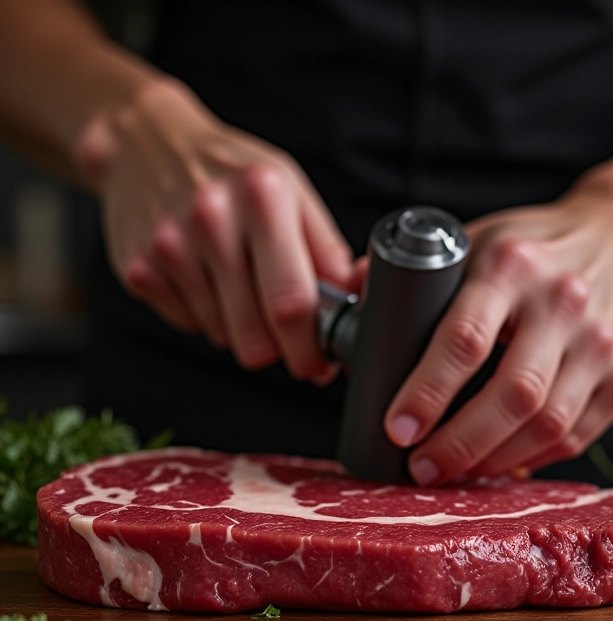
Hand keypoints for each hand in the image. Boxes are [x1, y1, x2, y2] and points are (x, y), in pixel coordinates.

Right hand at [75, 79, 352, 380]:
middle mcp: (212, 219)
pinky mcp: (138, 269)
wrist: (147, 144)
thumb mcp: (292, 192)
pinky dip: (204, 314)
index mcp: (263, 197)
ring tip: (237, 282)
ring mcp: (169, 246)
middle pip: (254, 337)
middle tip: (283, 335)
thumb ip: (327, 251)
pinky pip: (189, 325)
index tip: (317, 361)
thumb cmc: (231, 172)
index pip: (292, 301)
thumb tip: (352, 303)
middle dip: (277, 350)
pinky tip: (203, 277)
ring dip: (239, 326)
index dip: (309, 347)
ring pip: (223, 337)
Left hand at [384, 176, 612, 483]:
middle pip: (512, 394)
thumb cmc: (531, 248)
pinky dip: (532, 458)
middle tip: (420, 467)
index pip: (465, 338)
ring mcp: (602, 343)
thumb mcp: (474, 240)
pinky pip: (576, 436)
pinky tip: (500, 462)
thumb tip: (349, 300)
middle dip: (459, 443)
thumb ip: (412, 273)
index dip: (427, 393)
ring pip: (548, 424)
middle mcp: (564, 303)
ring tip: (454, 472)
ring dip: (494, 460)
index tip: (397, 428)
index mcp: (512, 266)